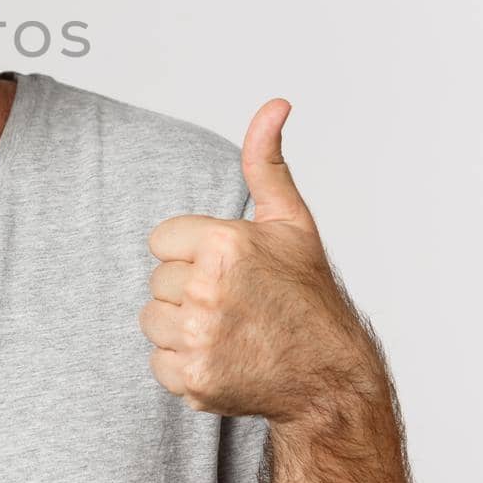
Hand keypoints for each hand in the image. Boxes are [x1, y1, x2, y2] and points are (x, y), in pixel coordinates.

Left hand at [138, 99, 380, 424]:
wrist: (331, 378)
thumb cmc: (307, 296)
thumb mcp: (290, 222)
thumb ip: (266, 162)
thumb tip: (275, 104)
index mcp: (225, 243)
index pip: (161, 240)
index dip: (193, 253)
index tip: (231, 270)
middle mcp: (208, 288)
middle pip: (157, 281)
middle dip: (189, 290)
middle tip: (237, 304)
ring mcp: (199, 337)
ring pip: (152, 320)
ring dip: (181, 328)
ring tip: (229, 331)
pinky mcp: (193, 378)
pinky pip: (158, 362)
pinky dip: (184, 366)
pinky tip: (224, 360)